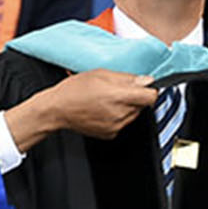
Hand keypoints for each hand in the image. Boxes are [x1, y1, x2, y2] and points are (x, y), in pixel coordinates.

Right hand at [2, 69, 156, 150]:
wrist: (57, 109)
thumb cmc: (74, 90)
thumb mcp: (101, 74)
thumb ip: (127, 78)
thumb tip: (146, 80)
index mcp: (118, 97)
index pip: (150, 97)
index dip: (150, 90)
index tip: (145, 86)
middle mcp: (120, 114)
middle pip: (142, 106)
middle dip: (134, 97)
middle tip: (117, 90)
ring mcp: (116, 127)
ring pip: (133, 115)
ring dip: (126, 107)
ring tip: (108, 100)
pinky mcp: (111, 134)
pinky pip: (123, 124)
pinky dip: (118, 117)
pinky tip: (104, 110)